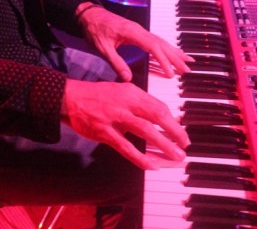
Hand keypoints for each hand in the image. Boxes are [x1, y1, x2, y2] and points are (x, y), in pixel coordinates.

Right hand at [61, 78, 188, 169]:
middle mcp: (126, 103)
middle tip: (185, 144)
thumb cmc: (97, 95)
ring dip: (164, 144)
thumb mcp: (120, 90)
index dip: (172, 120)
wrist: (71, 98)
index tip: (180, 131)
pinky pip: (127, 148)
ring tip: (176, 156)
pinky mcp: (105, 132)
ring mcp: (116, 118)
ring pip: (146, 131)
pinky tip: (152, 165)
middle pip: (157, 116)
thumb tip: (159, 115)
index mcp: (131, 91)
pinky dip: (141, 158)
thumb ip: (138, 102)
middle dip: (175, 131)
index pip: (158, 105)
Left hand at [75, 4, 191, 81]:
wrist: (89, 15)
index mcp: (132, 32)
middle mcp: (139, 30)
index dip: (163, 60)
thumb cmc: (95, 29)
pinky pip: (156, 40)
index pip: (152, 46)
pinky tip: (173, 53)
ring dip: (174, 51)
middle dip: (175, 57)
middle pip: (161, 43)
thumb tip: (128, 78)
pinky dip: (166, 47)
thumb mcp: (102, 47)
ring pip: (161, 41)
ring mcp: (139, 30)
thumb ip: (115, 62)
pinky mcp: (138, 33)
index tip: (171, 73)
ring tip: (188, 62)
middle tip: (187, 70)